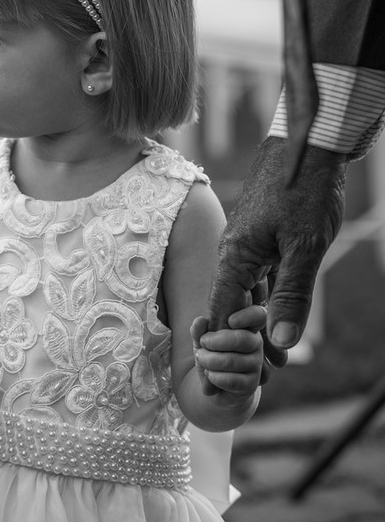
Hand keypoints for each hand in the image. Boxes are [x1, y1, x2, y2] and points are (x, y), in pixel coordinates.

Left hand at [191, 305, 266, 398]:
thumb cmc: (210, 354)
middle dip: (214, 342)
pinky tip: (209, 374)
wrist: (212, 383)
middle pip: (242, 339)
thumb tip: (201, 321)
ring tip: (201, 359)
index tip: (230, 321)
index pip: (259, 316)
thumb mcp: (201, 340)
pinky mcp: (251, 384)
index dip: (248, 316)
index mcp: (246, 327)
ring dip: (209, 360)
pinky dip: (214, 377)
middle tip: (202, 344)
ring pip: (232, 361)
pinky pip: (232, 380)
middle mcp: (256, 344)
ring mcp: (256, 365)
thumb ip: (199, 330)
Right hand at [208, 138, 347, 373]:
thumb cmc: (303, 192)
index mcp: (233, 257)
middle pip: (234, 308)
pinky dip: (268, 303)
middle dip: (245, 344)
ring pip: (248, 295)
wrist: (305, 147)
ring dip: (259, 326)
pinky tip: (279, 320)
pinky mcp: (261, 240)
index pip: (222, 313)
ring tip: (274, 361)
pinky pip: (260, 279)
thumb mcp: (304, 249)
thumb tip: (280, 340)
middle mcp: (232, 254)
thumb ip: (291, 294)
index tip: (237, 378)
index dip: (228, 347)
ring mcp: (246, 246)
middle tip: (263, 380)